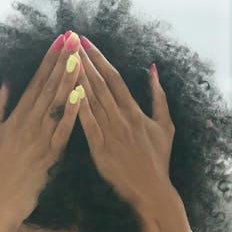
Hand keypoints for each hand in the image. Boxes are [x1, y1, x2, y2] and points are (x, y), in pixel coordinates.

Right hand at [0, 32, 83, 231]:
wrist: (2, 198)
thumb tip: (4, 83)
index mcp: (16, 116)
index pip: (35, 81)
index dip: (48, 59)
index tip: (59, 40)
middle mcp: (30, 122)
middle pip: (49, 86)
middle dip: (62, 60)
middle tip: (74, 38)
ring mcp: (41, 136)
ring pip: (58, 103)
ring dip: (70, 78)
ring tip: (80, 56)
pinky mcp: (52, 153)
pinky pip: (65, 129)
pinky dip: (74, 111)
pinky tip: (83, 94)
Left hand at [77, 44, 188, 231]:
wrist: (152, 190)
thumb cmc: (158, 159)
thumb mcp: (165, 125)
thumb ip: (159, 96)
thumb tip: (153, 70)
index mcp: (135, 111)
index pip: (115, 78)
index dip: (100, 58)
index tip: (87, 41)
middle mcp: (122, 118)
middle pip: (100, 84)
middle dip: (84, 60)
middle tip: (71, 41)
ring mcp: (110, 133)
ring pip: (92, 100)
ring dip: (78, 78)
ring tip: (65, 58)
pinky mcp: (100, 148)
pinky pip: (87, 124)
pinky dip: (78, 108)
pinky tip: (68, 92)